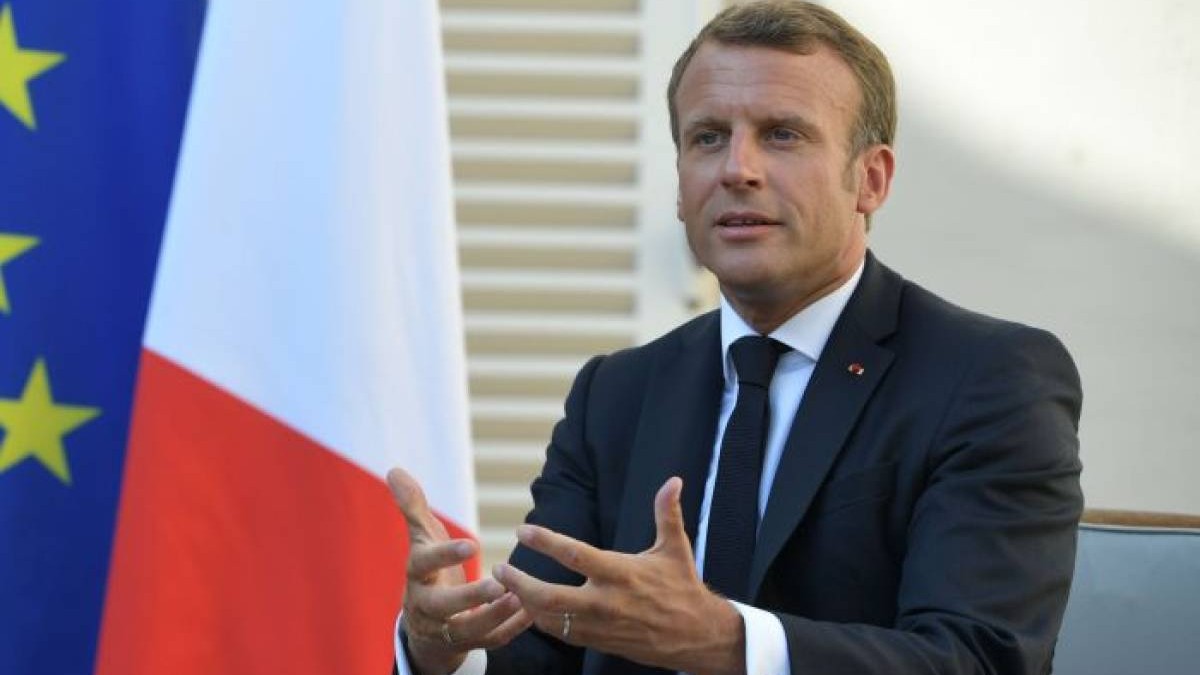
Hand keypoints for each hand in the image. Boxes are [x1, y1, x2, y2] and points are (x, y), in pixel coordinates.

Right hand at [388, 468, 531, 674]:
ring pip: (468, 630)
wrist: (423, 622)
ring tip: (521, 597)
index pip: (424, 565)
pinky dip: (509, 630)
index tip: (472, 544)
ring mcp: (445, 629)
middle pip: (443, 606)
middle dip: (470, 598)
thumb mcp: (421, 538)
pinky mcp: (465, 644)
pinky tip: (530, 613)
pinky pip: (487, 641)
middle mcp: (426, 605)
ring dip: (494, 616)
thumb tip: (394, 469)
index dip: (445, 556)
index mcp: (416, 575)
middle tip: (499, 585)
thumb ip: (413, 507)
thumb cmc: (427, 569)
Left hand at [492, 477, 744, 674]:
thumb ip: (667, 513)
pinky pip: (561, 634)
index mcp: (622, 574)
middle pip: (550, 597)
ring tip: (503, 585)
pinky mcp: (598, 642)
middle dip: (520, 583)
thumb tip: (674, 480)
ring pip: (550, 619)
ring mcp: (600, 626)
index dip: (546, 541)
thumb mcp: (676, 548)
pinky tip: (527, 607)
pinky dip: (540, 621)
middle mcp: (607, 602)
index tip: (523, 529)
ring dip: (523, 602)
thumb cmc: (683, 587)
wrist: (697, 636)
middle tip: (498, 568)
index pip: (575, 555)